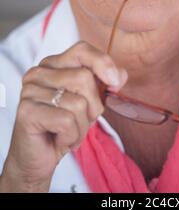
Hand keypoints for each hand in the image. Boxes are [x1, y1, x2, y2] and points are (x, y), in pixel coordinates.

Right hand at [0, 40, 127, 191]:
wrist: (38, 159)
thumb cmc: (64, 126)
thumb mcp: (90, 101)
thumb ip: (105, 82)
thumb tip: (120, 75)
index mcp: (53, 64)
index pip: (82, 50)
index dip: (103, 63)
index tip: (115, 83)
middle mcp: (38, 73)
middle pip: (84, 78)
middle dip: (93, 106)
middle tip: (81, 120)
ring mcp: (30, 91)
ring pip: (78, 103)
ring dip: (82, 126)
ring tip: (69, 132)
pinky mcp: (27, 112)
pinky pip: (67, 121)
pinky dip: (71, 136)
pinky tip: (59, 139)